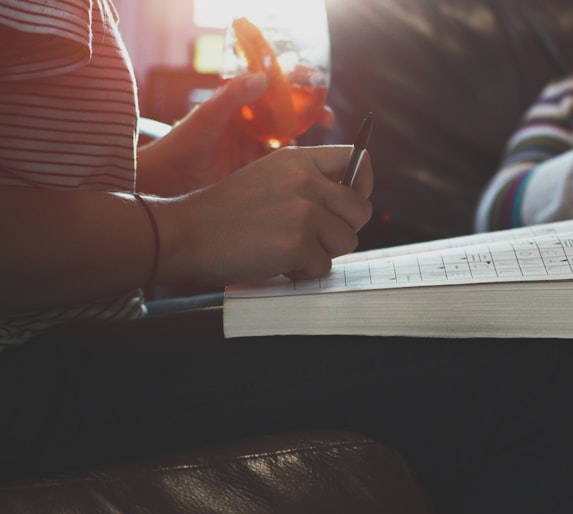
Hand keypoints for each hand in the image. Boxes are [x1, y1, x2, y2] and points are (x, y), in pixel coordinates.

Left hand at [136, 73, 335, 196]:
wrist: (166, 185)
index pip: (273, 89)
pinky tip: (307, 171)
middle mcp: (250, 126)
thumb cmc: (180, 146)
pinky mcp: (257, 175)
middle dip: (311, 114)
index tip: (313, 86)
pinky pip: (285, 169)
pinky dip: (299, 168)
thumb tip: (263, 77)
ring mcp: (255, 151)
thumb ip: (233, 96)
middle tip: (328, 119)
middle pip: (289, 115)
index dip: (296, 86)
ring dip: (308, 142)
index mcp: (239, 106)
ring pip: (290, 142)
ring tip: (320, 147)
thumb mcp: (206, 117)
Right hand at [157, 145, 372, 285]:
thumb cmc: (227, 211)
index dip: (362, 185)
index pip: (357, 160)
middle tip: (315, 237)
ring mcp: (304, 212)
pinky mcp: (297, 244)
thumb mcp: (269, 175)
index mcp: (300, 160)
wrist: (187, 233)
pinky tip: (278, 262)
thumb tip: (350, 197)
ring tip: (290, 247)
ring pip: (347, 241)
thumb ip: (308, 180)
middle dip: (344, 229)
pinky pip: (324, 266)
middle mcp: (306, 181)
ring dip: (323, 252)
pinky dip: (304, 272)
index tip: (351, 201)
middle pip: (361, 210)